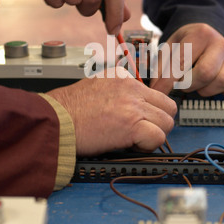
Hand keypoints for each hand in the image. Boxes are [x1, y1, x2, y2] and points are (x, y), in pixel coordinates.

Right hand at [47, 67, 176, 155]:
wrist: (55, 119)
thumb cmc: (68, 108)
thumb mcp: (95, 86)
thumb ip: (116, 90)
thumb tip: (130, 103)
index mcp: (124, 78)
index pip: (156, 94)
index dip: (152, 112)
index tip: (144, 121)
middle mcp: (132, 88)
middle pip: (168, 107)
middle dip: (159, 123)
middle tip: (143, 132)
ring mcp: (133, 105)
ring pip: (167, 122)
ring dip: (155, 135)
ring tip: (135, 140)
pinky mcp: (131, 124)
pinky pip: (158, 137)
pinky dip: (148, 146)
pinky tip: (132, 146)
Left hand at [150, 24, 223, 98]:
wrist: (207, 35)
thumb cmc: (186, 44)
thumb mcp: (170, 47)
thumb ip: (161, 66)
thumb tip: (156, 88)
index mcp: (201, 34)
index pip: (183, 62)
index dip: (168, 81)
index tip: (158, 92)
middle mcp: (221, 44)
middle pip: (205, 73)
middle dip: (188, 84)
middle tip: (181, 84)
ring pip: (221, 82)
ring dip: (204, 90)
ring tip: (196, 84)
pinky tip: (214, 89)